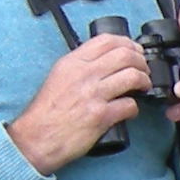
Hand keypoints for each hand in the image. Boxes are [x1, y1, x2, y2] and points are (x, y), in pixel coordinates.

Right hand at [5, 29, 154, 172]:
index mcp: (72, 62)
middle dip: (141, 61)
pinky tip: (130, 111)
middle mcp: (83, 74)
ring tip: (143, 87)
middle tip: (144, 70)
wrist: (35, 138)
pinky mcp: (100, 116)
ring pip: (132, 76)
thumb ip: (79, 66)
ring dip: (144, 81)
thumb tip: (104, 61)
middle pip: (125, 55)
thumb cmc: (46, 112)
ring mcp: (93, 94)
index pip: (107, 40)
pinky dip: (134, 108)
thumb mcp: (58, 77)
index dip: (128, 43)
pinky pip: (129, 105)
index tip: (135, 51)